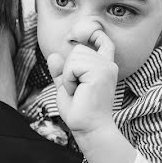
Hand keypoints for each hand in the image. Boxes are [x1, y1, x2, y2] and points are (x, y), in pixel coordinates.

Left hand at [46, 21, 118, 136]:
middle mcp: (108, 65)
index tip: (84, 35)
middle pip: (78, 49)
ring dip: (68, 76)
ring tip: (78, 91)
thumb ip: (61, 72)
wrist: (89, 128)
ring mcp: (106, 67)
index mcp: (104, 67)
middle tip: (77, 90)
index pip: (104, 41)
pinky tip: (78, 91)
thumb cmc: (79, 111)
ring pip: (74, 56)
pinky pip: (73, 66)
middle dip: (69, 69)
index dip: (94, 34)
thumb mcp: (66, 87)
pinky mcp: (100, 72)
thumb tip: (53, 56)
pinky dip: (69, 79)